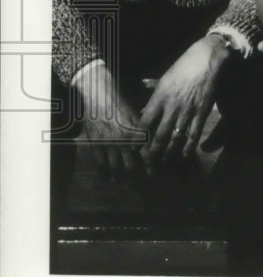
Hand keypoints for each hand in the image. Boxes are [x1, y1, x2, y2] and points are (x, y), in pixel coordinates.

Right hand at [73, 62, 144, 181]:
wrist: (97, 92)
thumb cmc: (119, 99)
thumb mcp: (134, 113)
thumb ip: (140, 128)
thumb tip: (148, 140)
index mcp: (135, 132)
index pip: (145, 154)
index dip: (150, 166)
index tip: (153, 173)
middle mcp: (123, 141)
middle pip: (131, 165)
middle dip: (136, 177)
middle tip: (139, 184)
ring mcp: (108, 144)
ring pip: (116, 168)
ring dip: (121, 178)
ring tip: (124, 183)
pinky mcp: (95, 143)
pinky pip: (100, 163)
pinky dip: (104, 173)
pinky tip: (107, 179)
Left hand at [139, 35, 232, 167]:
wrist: (206, 59)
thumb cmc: (183, 67)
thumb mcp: (164, 79)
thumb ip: (155, 96)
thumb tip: (144, 110)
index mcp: (159, 96)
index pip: (145, 122)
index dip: (139, 137)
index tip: (134, 147)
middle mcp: (172, 106)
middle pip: (159, 134)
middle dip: (152, 151)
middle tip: (147, 162)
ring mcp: (187, 111)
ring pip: (175, 137)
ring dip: (169, 152)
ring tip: (164, 161)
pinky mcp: (202, 112)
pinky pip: (194, 134)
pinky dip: (189, 146)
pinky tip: (185, 155)